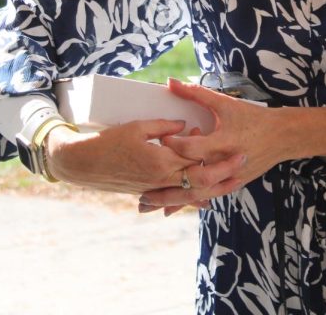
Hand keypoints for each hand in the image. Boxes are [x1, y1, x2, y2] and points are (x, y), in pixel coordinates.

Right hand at [45, 118, 245, 195]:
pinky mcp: (149, 192)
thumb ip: (164, 126)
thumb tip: (183, 124)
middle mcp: (160, 179)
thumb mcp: (137, 127)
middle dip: (224, 174)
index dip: (214, 152)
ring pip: (190, 194)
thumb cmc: (109, 142)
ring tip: (232, 183)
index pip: (196, 158)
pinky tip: (204, 200)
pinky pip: (175, 199)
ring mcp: (155, 189)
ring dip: (213, 190)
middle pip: (200, 180)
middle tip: (242, 165)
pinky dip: (191, 199)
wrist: (83, 164)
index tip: (231, 144)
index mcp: (161, 160)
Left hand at [138, 79, 286, 210]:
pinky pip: (206, 196)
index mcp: (224, 141)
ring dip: (171, 200)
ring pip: (196, 194)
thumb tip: (171, 82)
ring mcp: (230, 178)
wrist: (282, 137)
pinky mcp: (233, 185)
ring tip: (146, 204)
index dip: (174, 144)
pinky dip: (187, 202)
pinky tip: (168, 209)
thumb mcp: (225, 103)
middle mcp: (225, 163)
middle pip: (190, 179)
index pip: (193, 148)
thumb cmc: (253, 117)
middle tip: (139, 187)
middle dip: (165, 185)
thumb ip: (196, 94)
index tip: (158, 140)